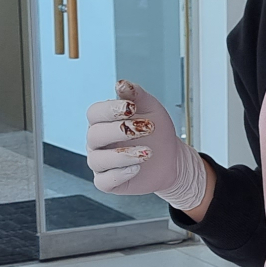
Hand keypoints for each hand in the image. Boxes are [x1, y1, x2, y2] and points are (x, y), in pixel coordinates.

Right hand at [84, 81, 206, 208]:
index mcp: (102, 121)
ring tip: (148, 152)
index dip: (110, 109)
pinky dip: (120, 174)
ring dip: (123, 155)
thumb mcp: (150, 108)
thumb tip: (120, 84)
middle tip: (147, 128)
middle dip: (120, 131)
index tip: (132, 107)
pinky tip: (137, 168)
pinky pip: (104, 181)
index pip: (94, 113)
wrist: (171, 157)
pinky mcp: (107, 182)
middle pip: (94, 135)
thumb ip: (136, 94)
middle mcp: (97, 142)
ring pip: (98, 159)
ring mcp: (100, 163)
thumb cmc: (156, 131)